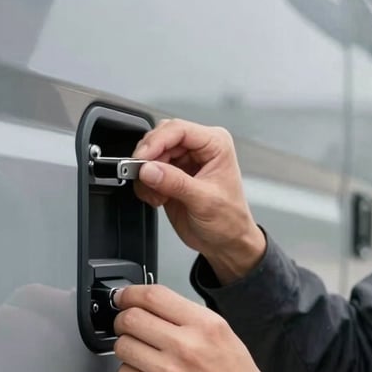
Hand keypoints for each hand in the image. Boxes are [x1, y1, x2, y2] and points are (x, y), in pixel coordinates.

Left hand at [113, 283, 288, 371]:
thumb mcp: (228, 339)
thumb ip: (193, 322)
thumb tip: (157, 311)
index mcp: (207, 326)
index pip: (154, 296)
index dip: (130, 294)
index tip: (124, 297)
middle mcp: (186, 345)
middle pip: (131, 318)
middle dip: (124, 320)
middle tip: (128, 326)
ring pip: (122, 346)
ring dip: (127, 347)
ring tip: (141, 354)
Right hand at [132, 119, 265, 281]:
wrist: (226, 242)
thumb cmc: (229, 220)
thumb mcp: (204, 201)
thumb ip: (175, 183)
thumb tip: (149, 169)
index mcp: (215, 144)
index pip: (179, 129)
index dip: (156, 142)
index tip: (142, 159)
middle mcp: (199, 148)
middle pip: (160, 138)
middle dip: (148, 158)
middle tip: (143, 177)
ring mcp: (184, 160)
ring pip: (150, 154)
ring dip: (146, 174)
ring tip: (157, 195)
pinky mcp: (171, 174)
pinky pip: (146, 170)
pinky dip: (145, 185)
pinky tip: (158, 199)